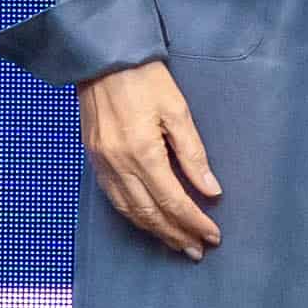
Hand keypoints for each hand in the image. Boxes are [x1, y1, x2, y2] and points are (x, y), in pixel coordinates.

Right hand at [77, 61, 222, 258]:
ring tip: (177, 244)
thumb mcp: (177, 110)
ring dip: (155, 231)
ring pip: (129, 211)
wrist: (102, 58)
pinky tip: (147, 221)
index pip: (173, 200)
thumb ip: (193, 154)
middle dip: (176, 235)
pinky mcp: (94, 159)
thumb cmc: (144, 78)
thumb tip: (210, 191)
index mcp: (142, 152)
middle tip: (198, 250)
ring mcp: (102, 164)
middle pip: (150, 214)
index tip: (213, 235)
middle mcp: (119, 164)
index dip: (194, 221)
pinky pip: (113, 198)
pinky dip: (133, 216)